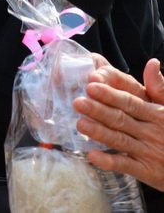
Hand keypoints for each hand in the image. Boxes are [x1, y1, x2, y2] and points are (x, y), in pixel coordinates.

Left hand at [73, 58, 163, 190]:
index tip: (90, 85)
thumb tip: (152, 62)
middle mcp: (151, 132)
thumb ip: (159, 88)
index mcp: (155, 114)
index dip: (110, 94)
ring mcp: (148, 152)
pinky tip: (92, 155)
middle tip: (77, 102)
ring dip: (100, 133)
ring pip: (120, 140)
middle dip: (98, 110)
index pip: (129, 102)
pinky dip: (109, 162)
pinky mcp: (146, 171)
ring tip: (80, 124)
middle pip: (121, 119)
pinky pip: (125, 165)